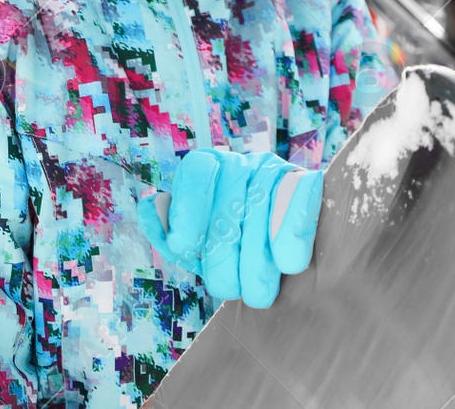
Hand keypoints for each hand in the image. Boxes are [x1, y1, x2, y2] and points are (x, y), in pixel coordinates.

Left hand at [137, 149, 321, 308]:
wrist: (283, 248)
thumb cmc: (230, 247)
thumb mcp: (196, 241)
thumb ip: (169, 229)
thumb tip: (149, 209)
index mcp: (208, 167)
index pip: (195, 172)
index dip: (187, 209)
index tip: (184, 246)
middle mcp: (240, 162)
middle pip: (226, 204)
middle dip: (225, 256)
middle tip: (230, 289)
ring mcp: (273, 169)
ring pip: (261, 211)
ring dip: (259, 261)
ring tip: (258, 292)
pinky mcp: (305, 182)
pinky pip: (296, 208)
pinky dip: (291, 239)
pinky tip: (289, 265)